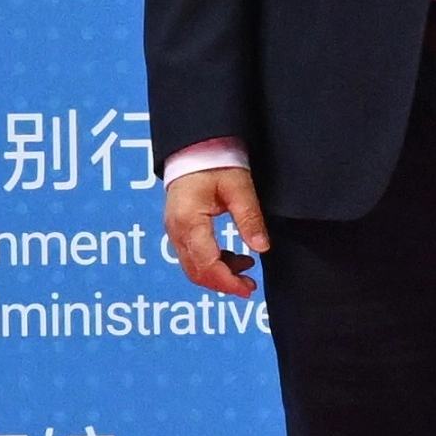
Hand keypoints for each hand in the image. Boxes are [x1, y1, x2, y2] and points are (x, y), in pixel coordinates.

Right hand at [162, 163, 267, 298]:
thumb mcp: (239, 187)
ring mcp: (174, 230)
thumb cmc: (214, 162)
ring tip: (246, 269)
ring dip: (218, 274)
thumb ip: (249, 218)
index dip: (228, 282)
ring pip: (193, 267)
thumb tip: (261, 248)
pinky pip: (192, 256)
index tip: (249, 289)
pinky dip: (212, 263)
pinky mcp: (178, 228)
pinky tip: (233, 257)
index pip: (206, 265)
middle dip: (223, 284)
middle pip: (196, 272)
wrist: (194, 146)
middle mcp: (176, 230)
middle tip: (249, 286)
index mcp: (189, 222)